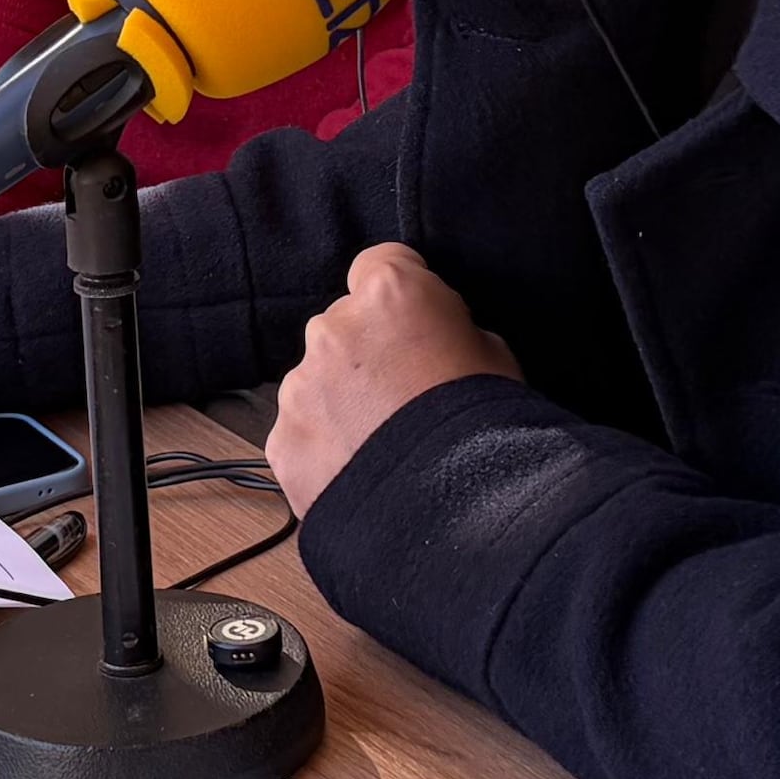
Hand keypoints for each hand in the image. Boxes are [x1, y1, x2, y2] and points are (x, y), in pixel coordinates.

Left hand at [270, 245, 518, 514]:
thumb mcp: (495, 354)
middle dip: (367, 352)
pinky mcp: (284, 441)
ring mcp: (301, 386)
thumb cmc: (485, 428)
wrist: (455, 515)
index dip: (402, 292)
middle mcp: (333, 329)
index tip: (415, 319)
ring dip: (342, 401)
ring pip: (317, 381)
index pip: (381, 263)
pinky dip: (324, 447)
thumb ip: (450, 329)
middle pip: (344, 325)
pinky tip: (362, 472)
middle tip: (404, 397)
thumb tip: (434, 337)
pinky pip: (302, 432)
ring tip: (384, 445)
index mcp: (390, 294)